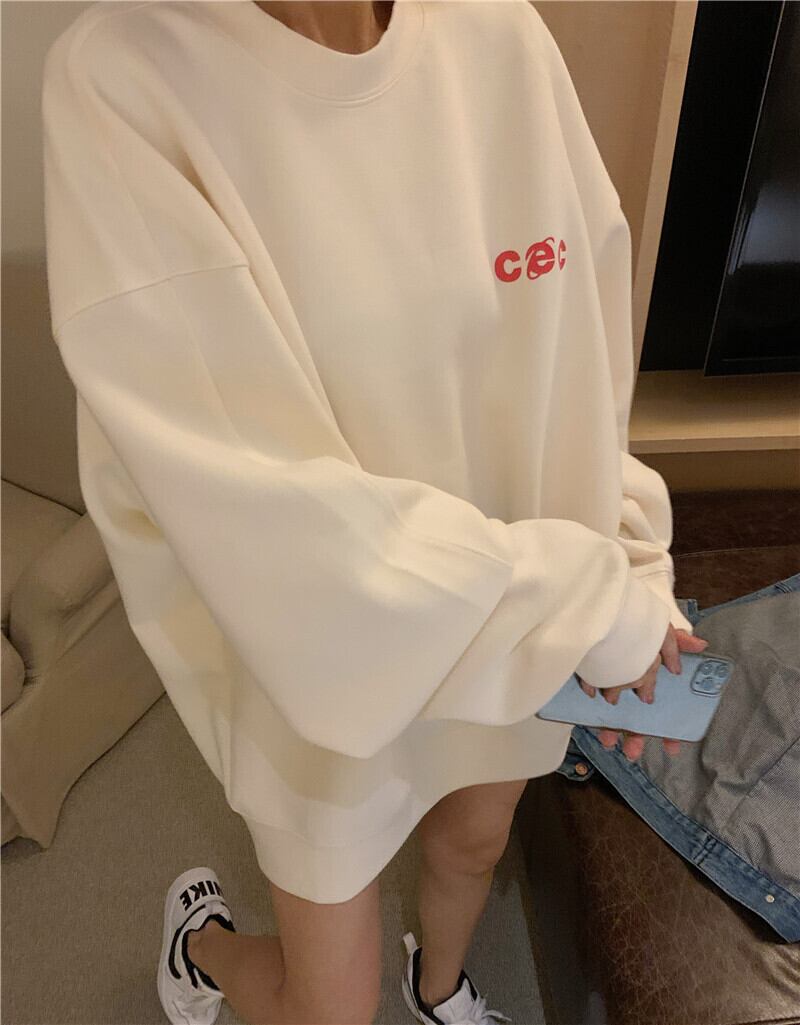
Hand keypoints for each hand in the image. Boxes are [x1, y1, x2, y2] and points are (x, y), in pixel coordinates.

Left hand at [576, 625, 708, 760]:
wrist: (604, 609)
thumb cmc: (636, 623)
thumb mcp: (657, 630)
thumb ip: (677, 640)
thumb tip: (701, 645)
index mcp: (651, 680)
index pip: (665, 711)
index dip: (670, 732)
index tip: (672, 748)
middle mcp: (633, 687)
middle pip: (639, 717)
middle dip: (636, 736)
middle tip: (632, 752)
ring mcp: (612, 687)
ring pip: (616, 715)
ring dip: (614, 731)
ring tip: (608, 743)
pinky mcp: (591, 682)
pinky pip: (595, 703)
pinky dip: (594, 716)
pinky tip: (594, 725)